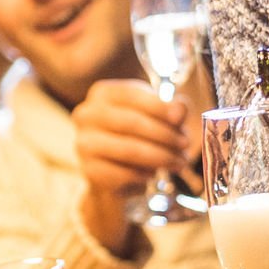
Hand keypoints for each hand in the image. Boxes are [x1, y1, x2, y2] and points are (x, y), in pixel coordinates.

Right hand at [73, 78, 197, 253]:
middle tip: (185, 145)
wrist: (116, 170)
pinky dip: (143, 175)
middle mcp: (86, 115)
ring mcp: (83, 143)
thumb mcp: (158, 115)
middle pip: (130, 123)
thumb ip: (172, 109)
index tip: (180, 119)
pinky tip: (153, 174)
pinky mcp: (88, 170)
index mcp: (102, 93)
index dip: (159, 107)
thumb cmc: (139, 134)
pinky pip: (121, 174)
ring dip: (160, 157)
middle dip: (164, 135)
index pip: (132, 95)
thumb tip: (179, 111)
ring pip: (128, 150)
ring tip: (178, 162)